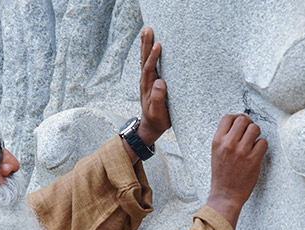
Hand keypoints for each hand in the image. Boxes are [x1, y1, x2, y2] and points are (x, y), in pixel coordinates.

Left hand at [137, 27, 170, 145]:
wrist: (151, 126)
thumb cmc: (157, 119)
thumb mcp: (158, 113)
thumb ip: (158, 99)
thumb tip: (160, 82)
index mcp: (147, 87)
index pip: (149, 68)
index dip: (153, 57)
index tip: (158, 45)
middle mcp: (146, 81)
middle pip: (145, 59)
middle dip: (146, 44)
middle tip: (148, 29)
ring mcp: (148, 80)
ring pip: (146, 59)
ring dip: (146, 44)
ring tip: (147, 30)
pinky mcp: (152, 80)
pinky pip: (149, 63)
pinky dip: (149, 51)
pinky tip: (151, 43)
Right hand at [206, 114, 267, 227]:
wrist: (225, 195)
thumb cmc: (222, 174)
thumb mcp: (216, 153)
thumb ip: (225, 138)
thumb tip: (241, 121)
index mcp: (217, 141)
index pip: (228, 117)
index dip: (236, 118)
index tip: (240, 124)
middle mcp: (229, 144)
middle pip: (243, 120)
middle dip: (248, 124)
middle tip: (249, 133)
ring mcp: (242, 151)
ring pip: (255, 129)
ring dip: (256, 134)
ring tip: (252, 143)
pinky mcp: (254, 159)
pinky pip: (263, 142)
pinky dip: (261, 146)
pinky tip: (256, 153)